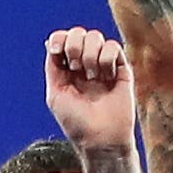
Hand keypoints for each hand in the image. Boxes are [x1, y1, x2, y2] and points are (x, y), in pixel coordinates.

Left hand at [44, 27, 135, 150]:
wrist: (101, 139)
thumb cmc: (76, 122)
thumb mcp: (55, 94)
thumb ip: (53, 67)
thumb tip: (51, 42)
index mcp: (66, 69)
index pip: (62, 38)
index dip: (59, 39)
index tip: (57, 51)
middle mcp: (84, 64)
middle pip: (78, 33)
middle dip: (74, 45)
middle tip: (75, 67)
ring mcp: (103, 65)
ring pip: (96, 36)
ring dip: (90, 55)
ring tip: (92, 77)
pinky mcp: (122, 68)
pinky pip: (113, 46)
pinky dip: (106, 58)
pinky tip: (107, 76)